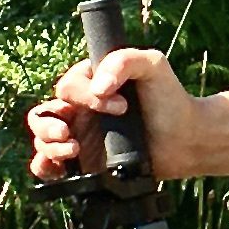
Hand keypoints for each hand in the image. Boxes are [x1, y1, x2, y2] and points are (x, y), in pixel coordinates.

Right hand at [26, 44, 206, 183]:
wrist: (187, 139)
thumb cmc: (170, 99)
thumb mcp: (152, 65)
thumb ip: (123, 61)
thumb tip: (99, 88)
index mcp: (90, 84)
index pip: (68, 87)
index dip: (86, 96)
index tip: (121, 106)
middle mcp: (80, 110)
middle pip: (42, 115)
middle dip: (48, 126)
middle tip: (68, 134)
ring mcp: (80, 137)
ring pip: (41, 141)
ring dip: (48, 146)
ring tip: (75, 149)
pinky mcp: (85, 164)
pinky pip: (50, 166)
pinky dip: (46, 167)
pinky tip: (62, 166)